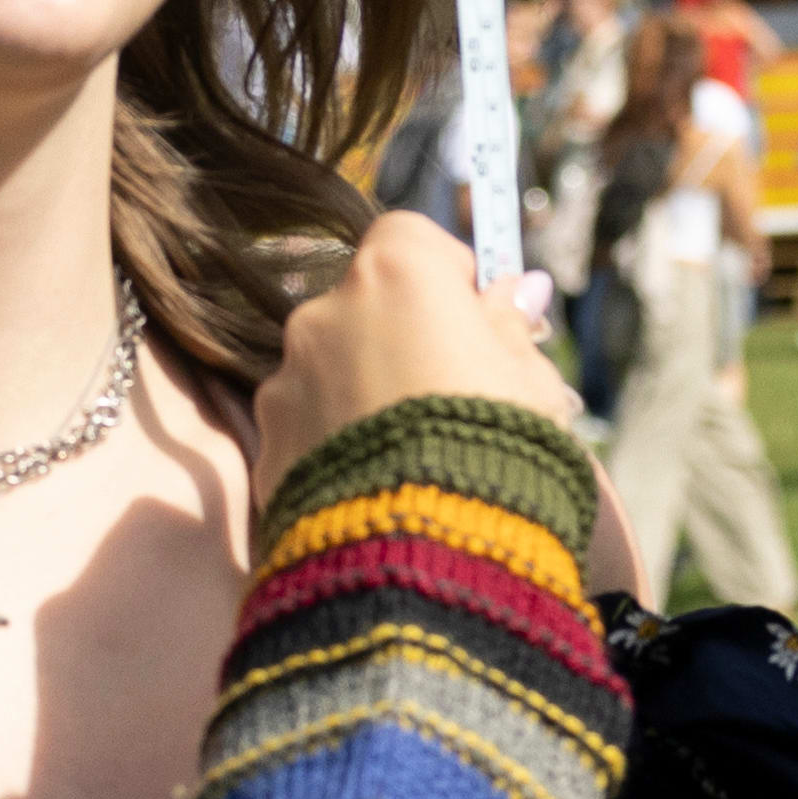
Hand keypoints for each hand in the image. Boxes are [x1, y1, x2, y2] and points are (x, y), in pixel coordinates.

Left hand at [251, 210, 592, 487]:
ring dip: (364, 393)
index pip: (410, 237)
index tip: (476, 318)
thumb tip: (515, 291)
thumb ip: (511, 329)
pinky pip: (308, 428)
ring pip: (331, 368)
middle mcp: (324, 313)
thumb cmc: (496, 455)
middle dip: (402, 338)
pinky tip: (379, 488)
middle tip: (452, 397)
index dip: (445, 273)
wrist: (424, 561)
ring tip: (415, 457)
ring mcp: (286, 379)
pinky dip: (335, 445)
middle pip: (365, 305)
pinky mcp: (266, 445)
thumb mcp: (531, 386)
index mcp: (397, 275)